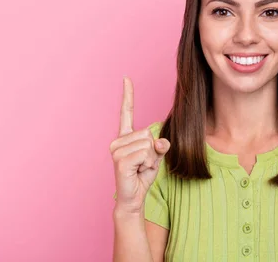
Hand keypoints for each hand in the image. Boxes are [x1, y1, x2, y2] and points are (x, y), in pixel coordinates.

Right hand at [110, 77, 169, 212]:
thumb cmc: (142, 175)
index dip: (128, 95)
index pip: (127, 112)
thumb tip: (160, 142)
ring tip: (139, 168)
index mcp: (125, 137)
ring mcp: (116, 150)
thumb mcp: (156, 156)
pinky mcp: (120, 160)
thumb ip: (160, 145)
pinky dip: (148, 164)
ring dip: (151, 159)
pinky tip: (137, 172)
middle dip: (153, 150)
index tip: (126, 78)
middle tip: (143, 164)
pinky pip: (146, 154)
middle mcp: (118, 141)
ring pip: (148, 145)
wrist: (133, 197)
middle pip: (148, 133)